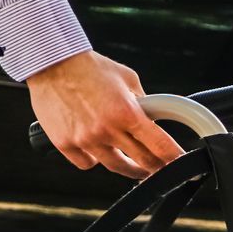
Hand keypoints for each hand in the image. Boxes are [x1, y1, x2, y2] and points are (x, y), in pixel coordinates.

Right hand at [26, 50, 184, 178]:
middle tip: (160, 168)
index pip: (160, 145)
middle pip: (142, 162)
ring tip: (134, 167)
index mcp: (127, 112)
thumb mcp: (127, 79)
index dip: (174, 158)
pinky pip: (87, 163)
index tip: (180, 164)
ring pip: (116, 167)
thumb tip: (154, 119)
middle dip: (155, 167)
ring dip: (129, 168)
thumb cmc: (90, 68)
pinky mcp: (65, 143)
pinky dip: (94, 159)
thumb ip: (143, 102)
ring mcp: (86, 139)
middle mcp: (107, 129)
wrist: (52, 63)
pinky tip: (96, 150)